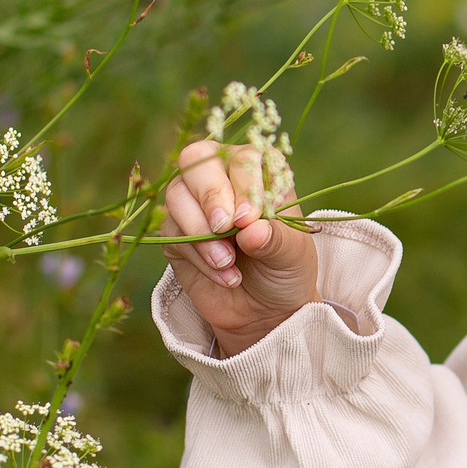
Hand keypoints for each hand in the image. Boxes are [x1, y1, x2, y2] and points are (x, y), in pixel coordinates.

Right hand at [160, 138, 321, 355]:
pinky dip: (198, 256)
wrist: (265, 309)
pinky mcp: (176, 232)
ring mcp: (195, 203)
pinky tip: (225, 275)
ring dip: (202, 232)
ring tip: (229, 262)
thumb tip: (250, 230)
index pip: (244, 158)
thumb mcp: (293, 255)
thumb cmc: (286, 269)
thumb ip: (276, 239)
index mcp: (259, 171)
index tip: (249, 219)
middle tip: (224, 228)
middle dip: (210, 195)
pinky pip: (173, 233)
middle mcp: (223, 177)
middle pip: (197, 160)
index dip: (243, 185)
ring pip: (178, 195)